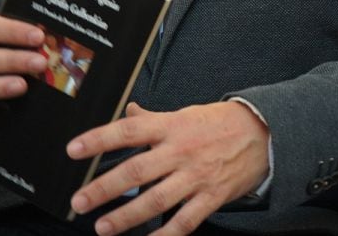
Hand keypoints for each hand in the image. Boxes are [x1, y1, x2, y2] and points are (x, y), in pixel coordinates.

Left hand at [68, 101, 269, 234]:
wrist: (264, 132)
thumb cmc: (221, 122)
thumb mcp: (186, 113)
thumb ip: (154, 119)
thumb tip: (128, 113)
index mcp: (172, 126)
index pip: (129, 131)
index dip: (99, 140)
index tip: (74, 150)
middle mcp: (181, 151)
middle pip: (136, 171)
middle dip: (104, 189)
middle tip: (79, 202)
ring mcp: (196, 176)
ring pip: (156, 200)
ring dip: (126, 216)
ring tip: (103, 227)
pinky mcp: (211, 196)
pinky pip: (184, 221)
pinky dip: (165, 235)